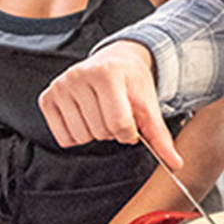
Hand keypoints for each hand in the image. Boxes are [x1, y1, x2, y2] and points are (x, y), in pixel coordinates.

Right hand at [39, 40, 179, 167]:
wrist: (116, 60)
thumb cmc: (132, 83)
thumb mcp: (149, 105)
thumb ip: (160, 136)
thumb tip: (175, 163)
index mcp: (108, 73)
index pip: (119, 124)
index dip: (129, 133)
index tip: (131, 122)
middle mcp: (80, 75)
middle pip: (100, 131)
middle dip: (112, 131)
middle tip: (114, 114)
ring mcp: (61, 85)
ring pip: (81, 136)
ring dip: (95, 133)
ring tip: (100, 114)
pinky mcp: (47, 97)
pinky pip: (63, 137)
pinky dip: (76, 135)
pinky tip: (84, 117)